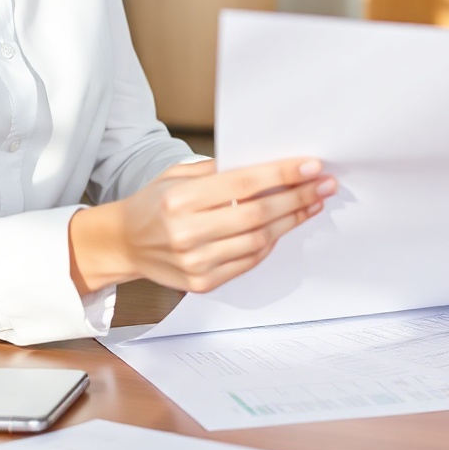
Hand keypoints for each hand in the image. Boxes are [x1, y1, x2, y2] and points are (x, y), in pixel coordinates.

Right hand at [68, 156, 334, 295]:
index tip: (312, 166)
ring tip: (311, 204)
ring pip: (258, 240)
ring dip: (291, 221)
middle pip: (258, 214)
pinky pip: (248, 261)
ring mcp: (195, 262)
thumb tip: (268, 167)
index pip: (243, 184)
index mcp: (180, 200)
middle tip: (324, 185)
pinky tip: (283, 226)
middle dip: (297, 197)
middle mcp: (187, 233)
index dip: (282, 175)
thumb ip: (219, 171)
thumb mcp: (177, 175)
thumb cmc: (154, 203)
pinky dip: (269, 243)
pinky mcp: (202, 283)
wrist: (124, 243)